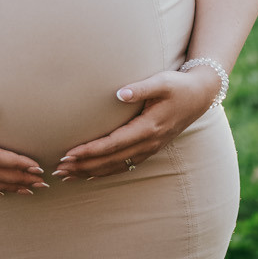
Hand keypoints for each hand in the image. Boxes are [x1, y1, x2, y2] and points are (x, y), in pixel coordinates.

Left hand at [53, 68, 218, 180]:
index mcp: (148, 128)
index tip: (68, 154)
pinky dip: (104, 172)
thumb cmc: (178, 86)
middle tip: (57, 171)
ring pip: (115, 167)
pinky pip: (124, 166)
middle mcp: (148, 143)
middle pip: (110, 160)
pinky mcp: (149, 149)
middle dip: (83, 166)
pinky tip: (89, 175)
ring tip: (66, 176)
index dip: (89, 151)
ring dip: (90, 173)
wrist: (200, 96)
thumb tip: (119, 93)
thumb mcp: (162, 82)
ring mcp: (149, 149)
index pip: (112, 144)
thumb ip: (141, 88)